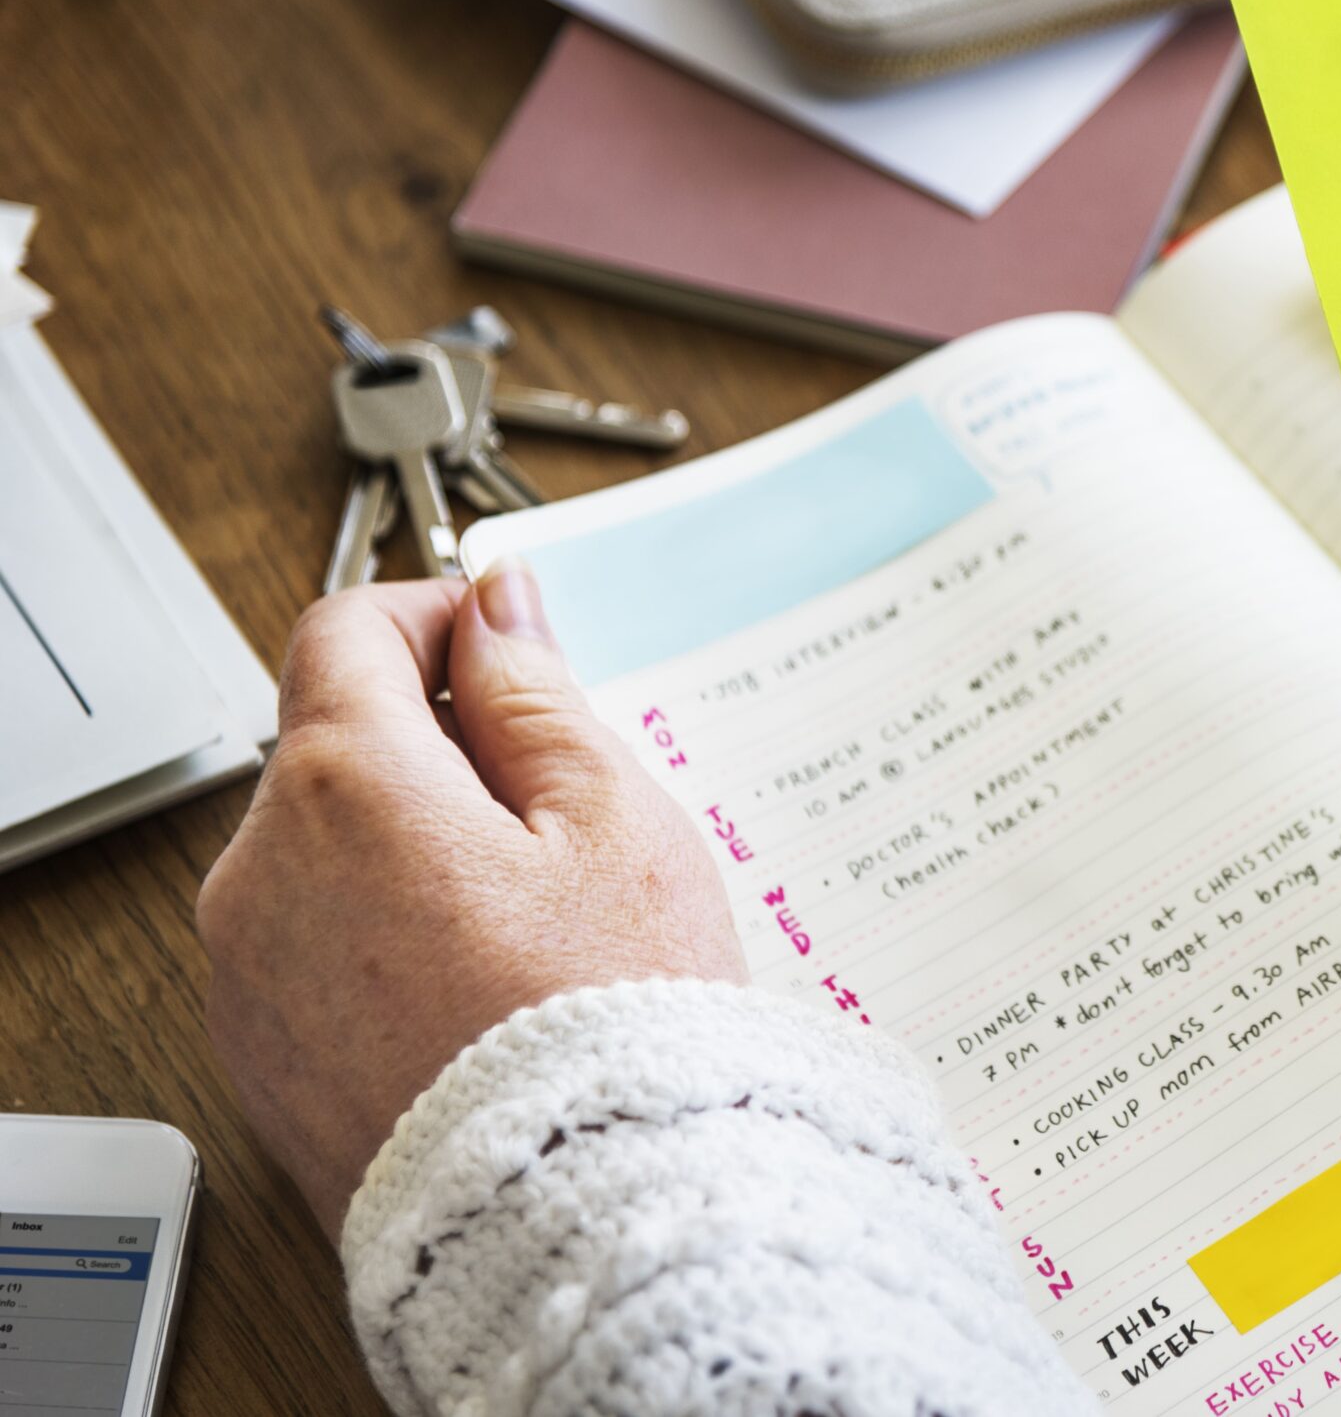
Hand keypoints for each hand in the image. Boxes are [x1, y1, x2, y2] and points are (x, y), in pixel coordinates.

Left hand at [197, 562, 745, 1234]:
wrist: (578, 1213)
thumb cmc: (610, 1017)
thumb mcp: (610, 819)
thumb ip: (536, 695)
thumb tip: (496, 608)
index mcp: (346, 786)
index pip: (346, 630)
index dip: (435, 617)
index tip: (504, 648)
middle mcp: (262, 871)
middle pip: (333, 744)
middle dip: (436, 747)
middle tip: (560, 811)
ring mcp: (249, 971)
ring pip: (325, 850)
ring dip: (411, 843)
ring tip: (533, 918)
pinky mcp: (260, 1054)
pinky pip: (313, 946)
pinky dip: (384, 934)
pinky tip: (484, 983)